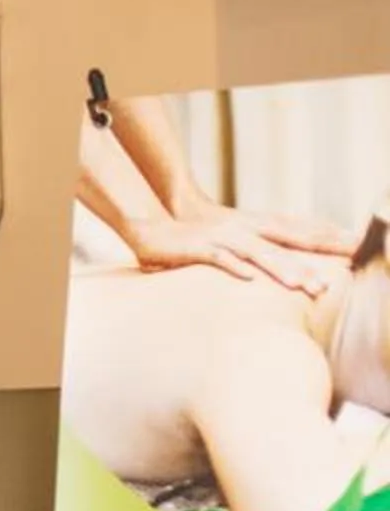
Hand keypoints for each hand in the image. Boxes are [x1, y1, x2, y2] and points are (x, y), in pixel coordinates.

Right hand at [139, 199, 359, 289]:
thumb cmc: (196, 236)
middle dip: (310, 262)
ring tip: (302, 286)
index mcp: (256, 225)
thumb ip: (258, 247)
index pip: (299, 230)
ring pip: (258, 254)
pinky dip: (235, 267)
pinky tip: (249, 279)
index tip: (354, 248)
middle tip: (329, 284)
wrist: (155, 224)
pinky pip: (220, 258)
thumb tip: (282, 261)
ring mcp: (223, 237)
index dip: (327, 238)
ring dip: (281, 269)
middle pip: (285, 244)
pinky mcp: (199, 247)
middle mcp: (244, 228)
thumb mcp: (232, 238)